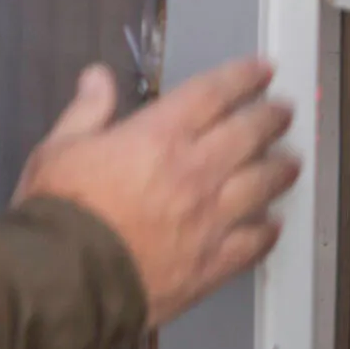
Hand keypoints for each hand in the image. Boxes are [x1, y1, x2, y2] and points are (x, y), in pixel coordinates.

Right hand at [12, 57, 298, 327]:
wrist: (68, 278)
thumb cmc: (60, 207)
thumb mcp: (59, 146)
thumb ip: (87, 110)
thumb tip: (98, 76)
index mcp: (159, 136)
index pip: (213, 94)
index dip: (242, 77)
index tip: (263, 70)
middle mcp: (196, 171)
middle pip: (249, 134)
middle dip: (271, 117)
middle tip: (283, 111)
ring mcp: (211, 218)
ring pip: (263, 185)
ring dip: (280, 169)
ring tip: (290, 162)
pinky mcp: (214, 262)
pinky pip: (255, 242)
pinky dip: (267, 229)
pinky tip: (272, 224)